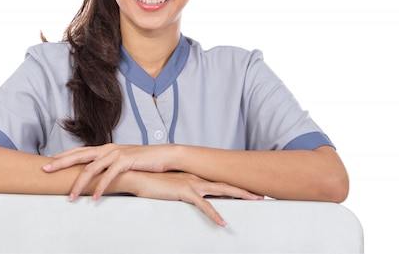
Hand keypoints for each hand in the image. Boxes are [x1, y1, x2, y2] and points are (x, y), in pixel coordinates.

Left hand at [43, 144, 175, 198]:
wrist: (164, 156)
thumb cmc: (143, 161)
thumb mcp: (122, 161)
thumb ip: (108, 165)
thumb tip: (96, 175)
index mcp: (105, 148)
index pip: (79, 151)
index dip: (63, 156)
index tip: (48, 162)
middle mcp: (108, 148)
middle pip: (79, 156)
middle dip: (60, 163)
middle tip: (45, 170)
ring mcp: (116, 153)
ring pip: (92, 168)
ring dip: (80, 184)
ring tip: (71, 197)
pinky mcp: (126, 161)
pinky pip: (109, 176)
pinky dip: (101, 188)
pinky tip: (95, 198)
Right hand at [125, 171, 262, 226]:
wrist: (138, 176)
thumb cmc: (151, 182)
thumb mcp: (171, 186)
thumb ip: (182, 190)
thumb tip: (189, 196)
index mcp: (194, 177)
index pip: (219, 181)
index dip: (235, 186)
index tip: (248, 190)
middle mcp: (196, 178)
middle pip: (226, 184)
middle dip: (245, 189)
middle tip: (261, 194)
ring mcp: (192, 183)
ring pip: (221, 190)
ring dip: (239, 194)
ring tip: (254, 200)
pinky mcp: (184, 191)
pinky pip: (204, 206)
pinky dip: (215, 214)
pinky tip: (223, 222)